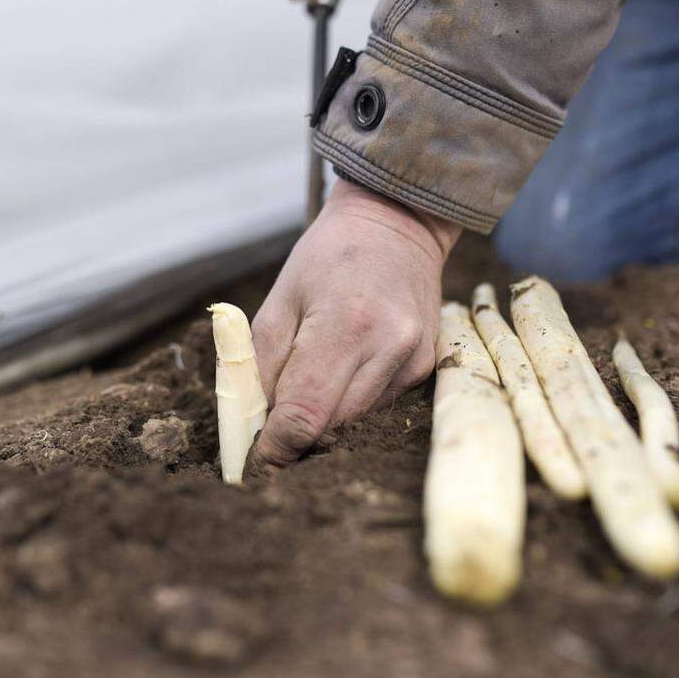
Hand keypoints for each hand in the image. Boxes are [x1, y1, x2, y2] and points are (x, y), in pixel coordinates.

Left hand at [250, 179, 461, 466]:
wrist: (397, 224)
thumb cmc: (329, 256)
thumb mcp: (280, 299)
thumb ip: (261, 365)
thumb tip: (253, 426)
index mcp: (346, 325)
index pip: (305, 414)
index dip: (276, 445)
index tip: (257, 454)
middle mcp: (389, 348)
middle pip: (331, 429)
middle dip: (296, 435)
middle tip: (270, 426)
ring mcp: (413, 360)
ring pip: (355, 424)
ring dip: (324, 419)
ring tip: (306, 385)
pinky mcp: (426, 367)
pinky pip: (377, 406)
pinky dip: (350, 401)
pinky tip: (343, 368)